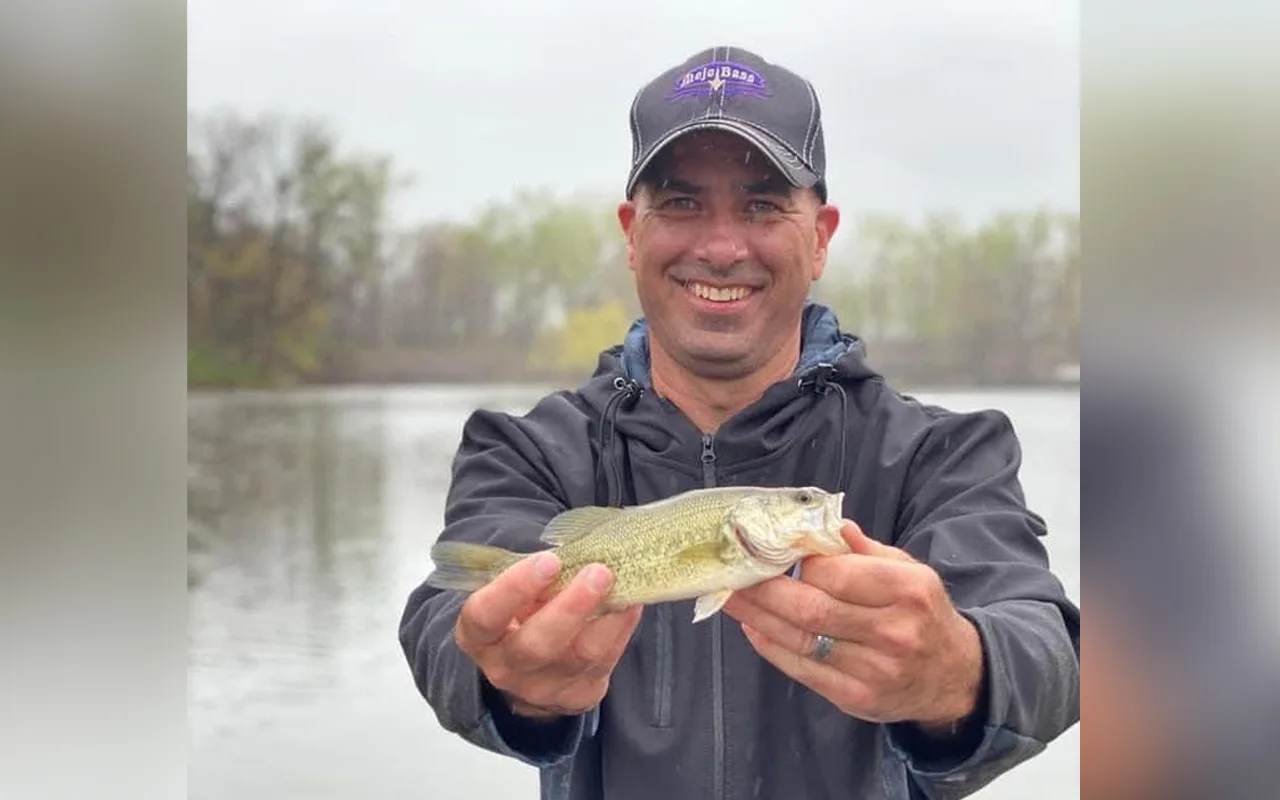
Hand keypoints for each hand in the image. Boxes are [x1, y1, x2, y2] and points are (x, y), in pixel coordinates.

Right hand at [454, 551, 643, 719]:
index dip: (514, 587)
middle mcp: (505, 668)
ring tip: (622, 585)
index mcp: (479, 636)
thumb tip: (577, 553)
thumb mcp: (515, 593)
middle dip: (571, 607)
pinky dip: (620, 631)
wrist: (530, 668)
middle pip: (537, 644)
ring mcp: (542, 689)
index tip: (548, 561)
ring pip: (580, 656)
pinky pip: (603, 664)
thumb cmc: (522, 613)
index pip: (486, 615)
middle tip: (598, 572)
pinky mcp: (578, 697)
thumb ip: (535, 577)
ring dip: (607, 618)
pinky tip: (629, 606)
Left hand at [722, 520, 982, 731]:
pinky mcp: (857, 699)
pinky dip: (772, 647)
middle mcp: (894, 632)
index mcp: (908, 590)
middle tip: (733, 572)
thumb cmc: (922, 612)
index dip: (798, 563)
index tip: (773, 550)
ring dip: (759, 617)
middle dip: (765, 590)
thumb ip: (865, 549)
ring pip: (802, 640)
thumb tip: (824, 522)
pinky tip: (753, 627)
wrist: (954, 677)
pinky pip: (803, 670)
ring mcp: (875, 671)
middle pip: (813, 609)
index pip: (837, 574)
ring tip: (731, 596)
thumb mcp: (910, 570)